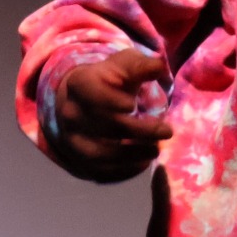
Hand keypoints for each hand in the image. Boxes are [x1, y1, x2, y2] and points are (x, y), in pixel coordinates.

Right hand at [52, 48, 174, 181]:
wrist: (86, 101)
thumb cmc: (111, 80)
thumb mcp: (125, 65)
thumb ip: (141, 66)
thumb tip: (159, 66)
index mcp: (79, 85)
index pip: (90, 94)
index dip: (109, 100)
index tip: (132, 104)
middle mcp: (71, 114)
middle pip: (102, 126)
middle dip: (137, 130)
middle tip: (166, 131)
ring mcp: (73, 140)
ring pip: (98, 153)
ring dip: (131, 155)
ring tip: (156, 149)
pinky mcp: (80, 160)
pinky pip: (99, 171)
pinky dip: (123, 171)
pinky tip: (143, 162)